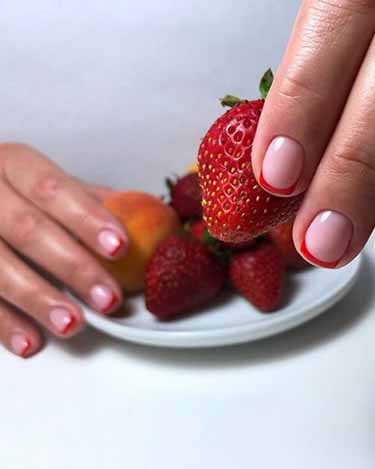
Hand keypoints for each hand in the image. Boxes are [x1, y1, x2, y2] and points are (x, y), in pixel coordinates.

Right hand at [0, 143, 127, 357]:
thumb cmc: (16, 190)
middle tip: (108, 299)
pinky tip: (29, 342)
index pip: (54, 190)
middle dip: (72, 267)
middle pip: (27, 230)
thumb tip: (156, 218)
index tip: (120, 247)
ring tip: (73, 324)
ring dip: (37, 299)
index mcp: (14, 164)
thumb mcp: (49, 184)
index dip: (87, 220)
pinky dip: (2, 322)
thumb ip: (93, 200)